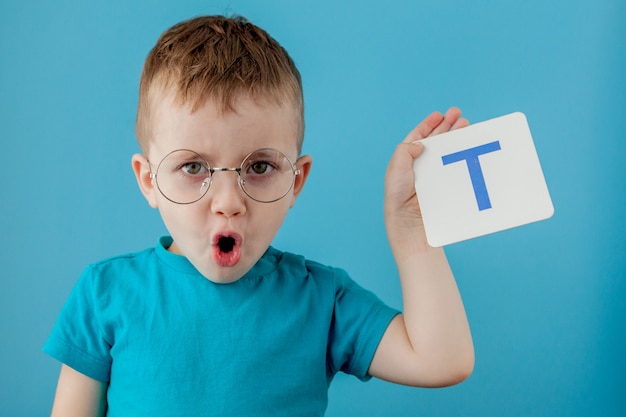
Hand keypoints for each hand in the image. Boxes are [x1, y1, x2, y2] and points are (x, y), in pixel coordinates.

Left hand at [384, 107, 468, 230]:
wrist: (410, 223)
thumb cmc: (398, 197)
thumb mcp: (395, 169)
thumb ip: (404, 151)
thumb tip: (419, 143)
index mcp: (406, 161)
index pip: (417, 138)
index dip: (428, 125)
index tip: (439, 114)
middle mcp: (420, 167)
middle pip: (435, 141)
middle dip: (447, 126)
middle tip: (458, 114)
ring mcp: (434, 176)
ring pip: (447, 152)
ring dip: (456, 137)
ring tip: (466, 125)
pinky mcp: (446, 186)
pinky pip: (456, 168)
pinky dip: (464, 157)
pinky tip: (470, 147)